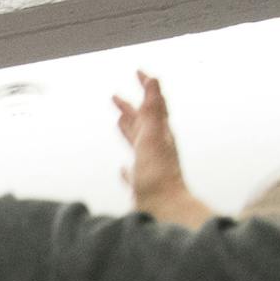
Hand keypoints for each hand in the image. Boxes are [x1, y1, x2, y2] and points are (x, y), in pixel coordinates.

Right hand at [112, 72, 185, 206]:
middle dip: (130, 108)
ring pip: (136, 144)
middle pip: (141, 122)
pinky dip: (126, 168)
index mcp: (158, 133)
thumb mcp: (153, 136)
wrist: (164, 208)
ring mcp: (149, 167)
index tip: (138, 72)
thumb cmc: (158, 174)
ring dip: (127, 131)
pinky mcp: (142, 186)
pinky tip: (122, 169)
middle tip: (115, 97)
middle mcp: (155, 147)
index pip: (153, 104)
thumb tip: (154, 80)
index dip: (146, 87)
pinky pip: (133, 172)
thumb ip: (153, 108)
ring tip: (117, 122)